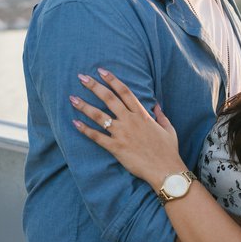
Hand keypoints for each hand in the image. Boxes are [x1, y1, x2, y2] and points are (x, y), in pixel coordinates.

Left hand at [71, 68, 185, 188]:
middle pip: (109, 99)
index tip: (101, 71)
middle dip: (94, 87)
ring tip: (72, 98)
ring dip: (84, 106)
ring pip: (99, 116)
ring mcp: (122, 133)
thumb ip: (161, 115)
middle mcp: (130, 120)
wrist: (165, 170)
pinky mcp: (116, 147)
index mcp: (142, 114)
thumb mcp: (168, 129)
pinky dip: (85, 130)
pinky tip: (75, 123)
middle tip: (81, 77)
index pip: (125, 92)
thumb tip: (156, 105)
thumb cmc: (168, 150)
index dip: (112, 80)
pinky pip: (97, 137)